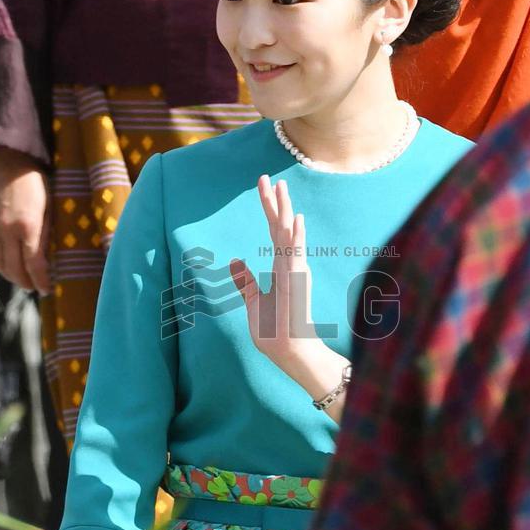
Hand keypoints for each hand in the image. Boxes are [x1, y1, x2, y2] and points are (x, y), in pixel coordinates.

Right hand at [0, 146, 51, 293]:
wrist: (10, 163)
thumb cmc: (38, 183)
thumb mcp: (51, 209)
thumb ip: (48, 235)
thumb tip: (50, 260)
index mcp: (28, 226)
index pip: (33, 264)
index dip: (40, 281)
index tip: (47, 289)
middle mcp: (6, 231)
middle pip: (13, 270)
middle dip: (26, 283)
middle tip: (36, 286)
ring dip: (11, 276)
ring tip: (22, 277)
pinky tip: (7, 264)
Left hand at [230, 175, 350, 421]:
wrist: (290, 353)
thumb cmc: (273, 331)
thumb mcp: (252, 302)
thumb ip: (244, 281)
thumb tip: (234, 260)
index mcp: (281, 267)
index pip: (273, 232)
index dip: (269, 208)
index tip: (264, 186)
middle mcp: (290, 265)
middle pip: (280, 227)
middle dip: (274, 202)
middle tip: (268, 177)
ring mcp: (295, 273)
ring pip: (288, 235)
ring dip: (285, 211)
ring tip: (281, 187)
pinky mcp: (295, 284)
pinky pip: (294, 256)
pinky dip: (295, 238)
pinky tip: (294, 220)